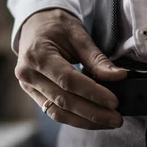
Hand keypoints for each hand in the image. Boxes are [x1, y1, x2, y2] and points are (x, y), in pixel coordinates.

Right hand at [15, 9, 126, 128]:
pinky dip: (75, 118)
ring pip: (58, 112)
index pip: (68, 80)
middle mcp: (28, 74)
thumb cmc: (57, 26)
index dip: (93, 93)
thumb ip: (97, 59)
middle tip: (116, 119)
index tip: (114, 102)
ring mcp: (28, 86)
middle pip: (63, 100)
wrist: (35, 24)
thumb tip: (119, 77)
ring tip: (108, 122)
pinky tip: (93, 120)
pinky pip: (54, 111)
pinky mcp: (33, 94)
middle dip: (93, 113)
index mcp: (37, 55)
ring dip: (85, 121)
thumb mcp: (79, 35)